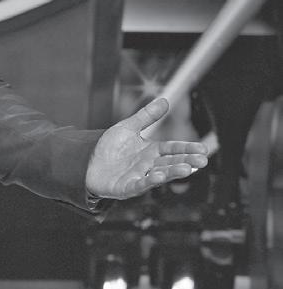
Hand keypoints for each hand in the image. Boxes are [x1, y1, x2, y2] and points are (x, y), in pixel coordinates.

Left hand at [85, 98, 207, 199]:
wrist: (85, 161)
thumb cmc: (109, 147)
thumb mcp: (128, 128)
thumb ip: (146, 116)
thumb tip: (165, 100)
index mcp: (150, 151)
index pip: (172, 149)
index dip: (186, 149)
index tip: (203, 149)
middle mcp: (147, 165)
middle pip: (169, 163)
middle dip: (185, 162)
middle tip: (202, 161)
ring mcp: (137, 177)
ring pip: (158, 175)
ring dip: (172, 173)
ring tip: (186, 169)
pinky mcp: (124, 188)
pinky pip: (137, 185)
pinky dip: (148, 182)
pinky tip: (158, 178)